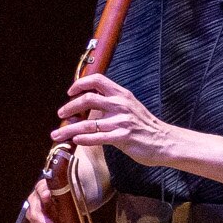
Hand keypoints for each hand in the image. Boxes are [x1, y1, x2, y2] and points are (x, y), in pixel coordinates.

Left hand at [51, 69, 175, 168]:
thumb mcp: (130, 107)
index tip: (70, 92)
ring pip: (87, 123)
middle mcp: (120, 105)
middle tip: (61, 115)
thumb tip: (86, 107)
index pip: (97, 80)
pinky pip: (97, 138)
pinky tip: (75, 141)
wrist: (165, 141)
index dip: (80, 84)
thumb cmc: (145, 126)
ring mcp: (121, 121)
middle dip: (69, 107)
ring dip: (68, 129)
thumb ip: (111, 103)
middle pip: (88, 99)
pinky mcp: (123, 138)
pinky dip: (83, 139)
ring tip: (57, 135)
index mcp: (122, 94)